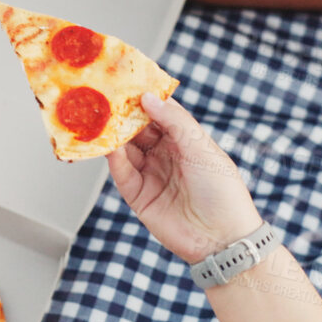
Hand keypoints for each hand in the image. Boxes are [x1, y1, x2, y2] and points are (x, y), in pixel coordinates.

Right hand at [106, 94, 263, 264]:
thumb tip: (148, 98)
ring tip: (99, 119)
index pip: (160, 113)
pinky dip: (113, 159)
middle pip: (138, 129)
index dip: (144, 99)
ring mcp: (151, 175)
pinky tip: (108, 146)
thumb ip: (174, 121)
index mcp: (185, 141)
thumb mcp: (201, 148)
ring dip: (113, 135)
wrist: (222, 239)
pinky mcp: (138, 196)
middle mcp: (166, 155)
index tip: (127, 82)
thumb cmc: (222, 192)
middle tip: (105, 98)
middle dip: (122, 115)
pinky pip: (122, 173)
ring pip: (126, 149)